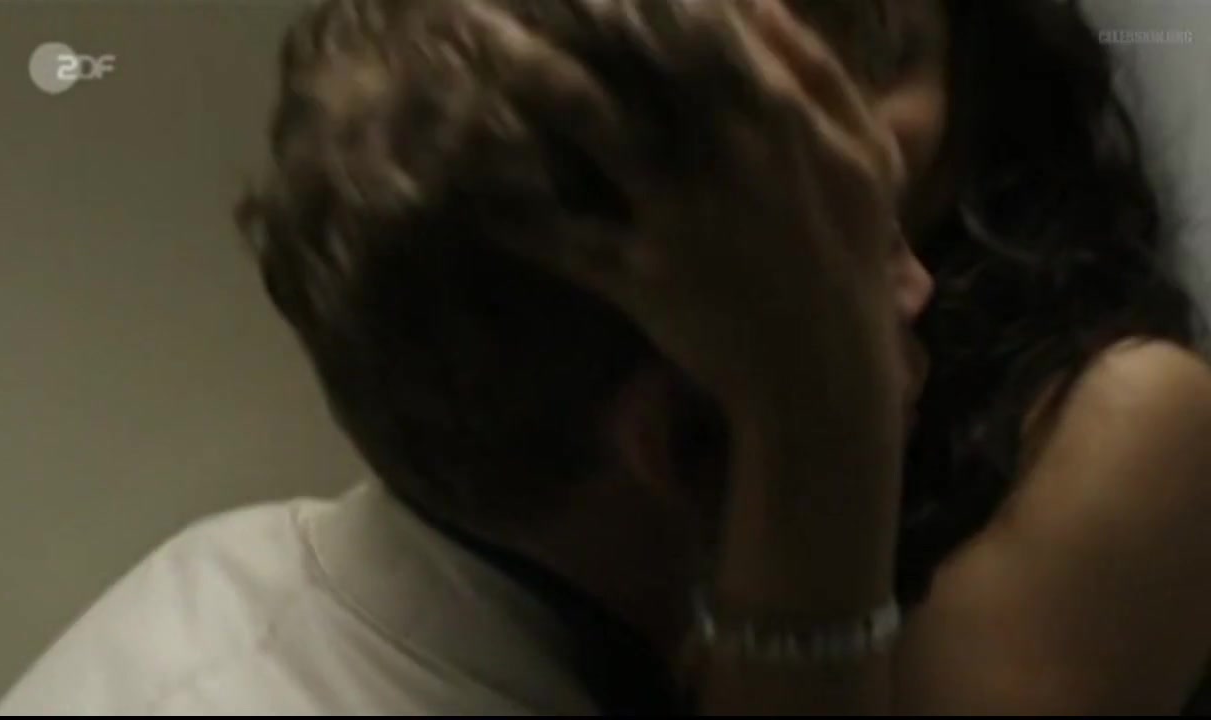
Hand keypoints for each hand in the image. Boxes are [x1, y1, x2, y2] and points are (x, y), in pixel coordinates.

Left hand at [505, 0, 909, 432]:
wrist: (824, 372)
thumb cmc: (850, 256)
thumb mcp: (867, 158)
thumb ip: (821, 75)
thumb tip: (760, 3)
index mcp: (781, 115)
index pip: (710, 25)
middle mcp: (723, 151)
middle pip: (641, 61)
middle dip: (581, 21)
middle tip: (508, 5)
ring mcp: (677, 215)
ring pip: (594, 129)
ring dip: (537, 85)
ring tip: (478, 54)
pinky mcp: (640, 276)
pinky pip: (566, 240)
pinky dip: (518, 219)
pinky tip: (471, 192)